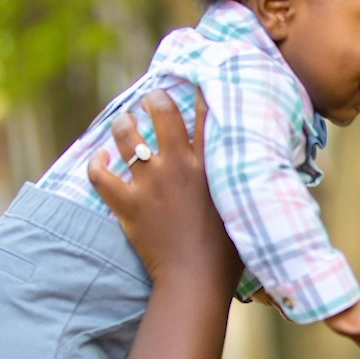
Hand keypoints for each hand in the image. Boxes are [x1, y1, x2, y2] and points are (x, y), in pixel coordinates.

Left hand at [87, 91, 242, 291]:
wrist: (196, 279)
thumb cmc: (229, 253)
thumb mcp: (244, 208)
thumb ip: (245, 185)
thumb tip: (262, 173)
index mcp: (210, 165)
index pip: (206, 115)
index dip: (201, 92)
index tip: (198, 79)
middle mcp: (178, 165)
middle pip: (161, 112)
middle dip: (154, 99)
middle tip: (151, 98)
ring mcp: (149, 183)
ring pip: (127, 136)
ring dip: (124, 125)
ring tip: (125, 122)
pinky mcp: (125, 204)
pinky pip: (100, 174)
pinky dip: (97, 164)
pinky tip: (99, 159)